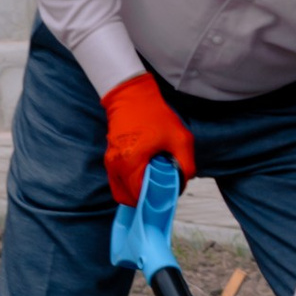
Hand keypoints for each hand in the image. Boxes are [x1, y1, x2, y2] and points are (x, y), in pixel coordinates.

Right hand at [102, 71, 196, 205]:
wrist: (132, 96)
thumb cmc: (155, 115)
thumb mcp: (180, 139)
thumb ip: (186, 165)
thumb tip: (182, 184)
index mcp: (131, 162)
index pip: (139, 197)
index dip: (154, 200)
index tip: (166, 193)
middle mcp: (116, 165)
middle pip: (129, 198)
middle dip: (145, 197)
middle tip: (160, 187)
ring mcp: (110, 162)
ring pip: (121, 192)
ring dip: (137, 190)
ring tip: (153, 177)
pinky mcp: (109, 159)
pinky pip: (118, 180)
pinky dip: (131, 182)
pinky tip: (145, 171)